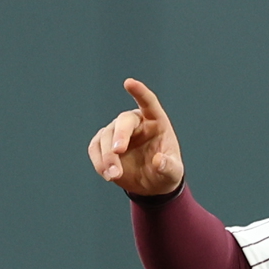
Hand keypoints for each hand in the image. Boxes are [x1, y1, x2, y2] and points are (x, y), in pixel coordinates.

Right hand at [87, 77, 185, 195]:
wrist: (151, 186)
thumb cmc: (165, 172)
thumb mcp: (173, 172)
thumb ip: (169, 166)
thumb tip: (159, 161)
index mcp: (156, 121)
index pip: (148, 102)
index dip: (139, 92)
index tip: (129, 83)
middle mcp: (136, 122)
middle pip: (123, 121)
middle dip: (119, 135)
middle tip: (117, 151)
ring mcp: (118, 132)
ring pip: (106, 136)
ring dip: (107, 156)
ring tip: (115, 175)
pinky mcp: (104, 144)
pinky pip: (95, 147)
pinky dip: (99, 161)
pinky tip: (107, 174)